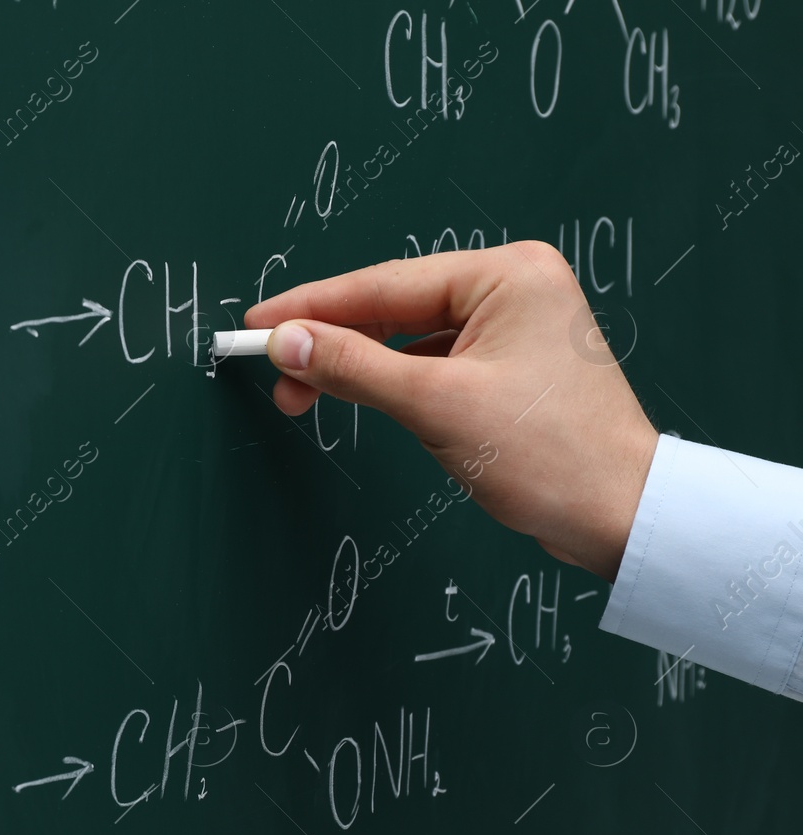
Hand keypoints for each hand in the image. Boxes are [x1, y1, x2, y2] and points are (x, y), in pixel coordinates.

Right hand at [244, 242, 658, 581]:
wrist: (622, 516)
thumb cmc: (552, 456)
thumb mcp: (436, 405)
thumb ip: (352, 367)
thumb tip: (287, 341)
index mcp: (506, 275)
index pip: (383, 284)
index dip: (310, 307)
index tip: (256, 326)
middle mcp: (512, 288)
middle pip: (391, 306)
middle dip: (328, 341)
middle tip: (273, 373)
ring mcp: (511, 328)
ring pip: (405, 336)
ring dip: (353, 365)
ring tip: (303, 396)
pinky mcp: (507, 366)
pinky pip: (428, 360)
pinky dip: (387, 380)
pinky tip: (356, 397)